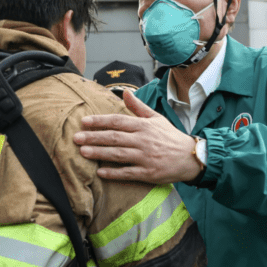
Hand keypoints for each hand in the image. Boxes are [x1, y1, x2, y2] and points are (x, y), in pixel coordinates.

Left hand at [73, 90, 201, 184]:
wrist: (190, 157)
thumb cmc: (170, 137)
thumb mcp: (156, 118)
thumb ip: (138, 107)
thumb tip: (125, 92)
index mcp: (143, 126)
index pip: (117, 121)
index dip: (99, 121)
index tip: (84, 122)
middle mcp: (143, 140)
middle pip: (114, 137)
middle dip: (93, 137)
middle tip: (75, 138)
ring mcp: (145, 157)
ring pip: (118, 154)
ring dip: (99, 153)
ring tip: (83, 152)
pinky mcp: (148, 173)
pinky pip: (128, 173)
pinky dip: (114, 173)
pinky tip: (100, 173)